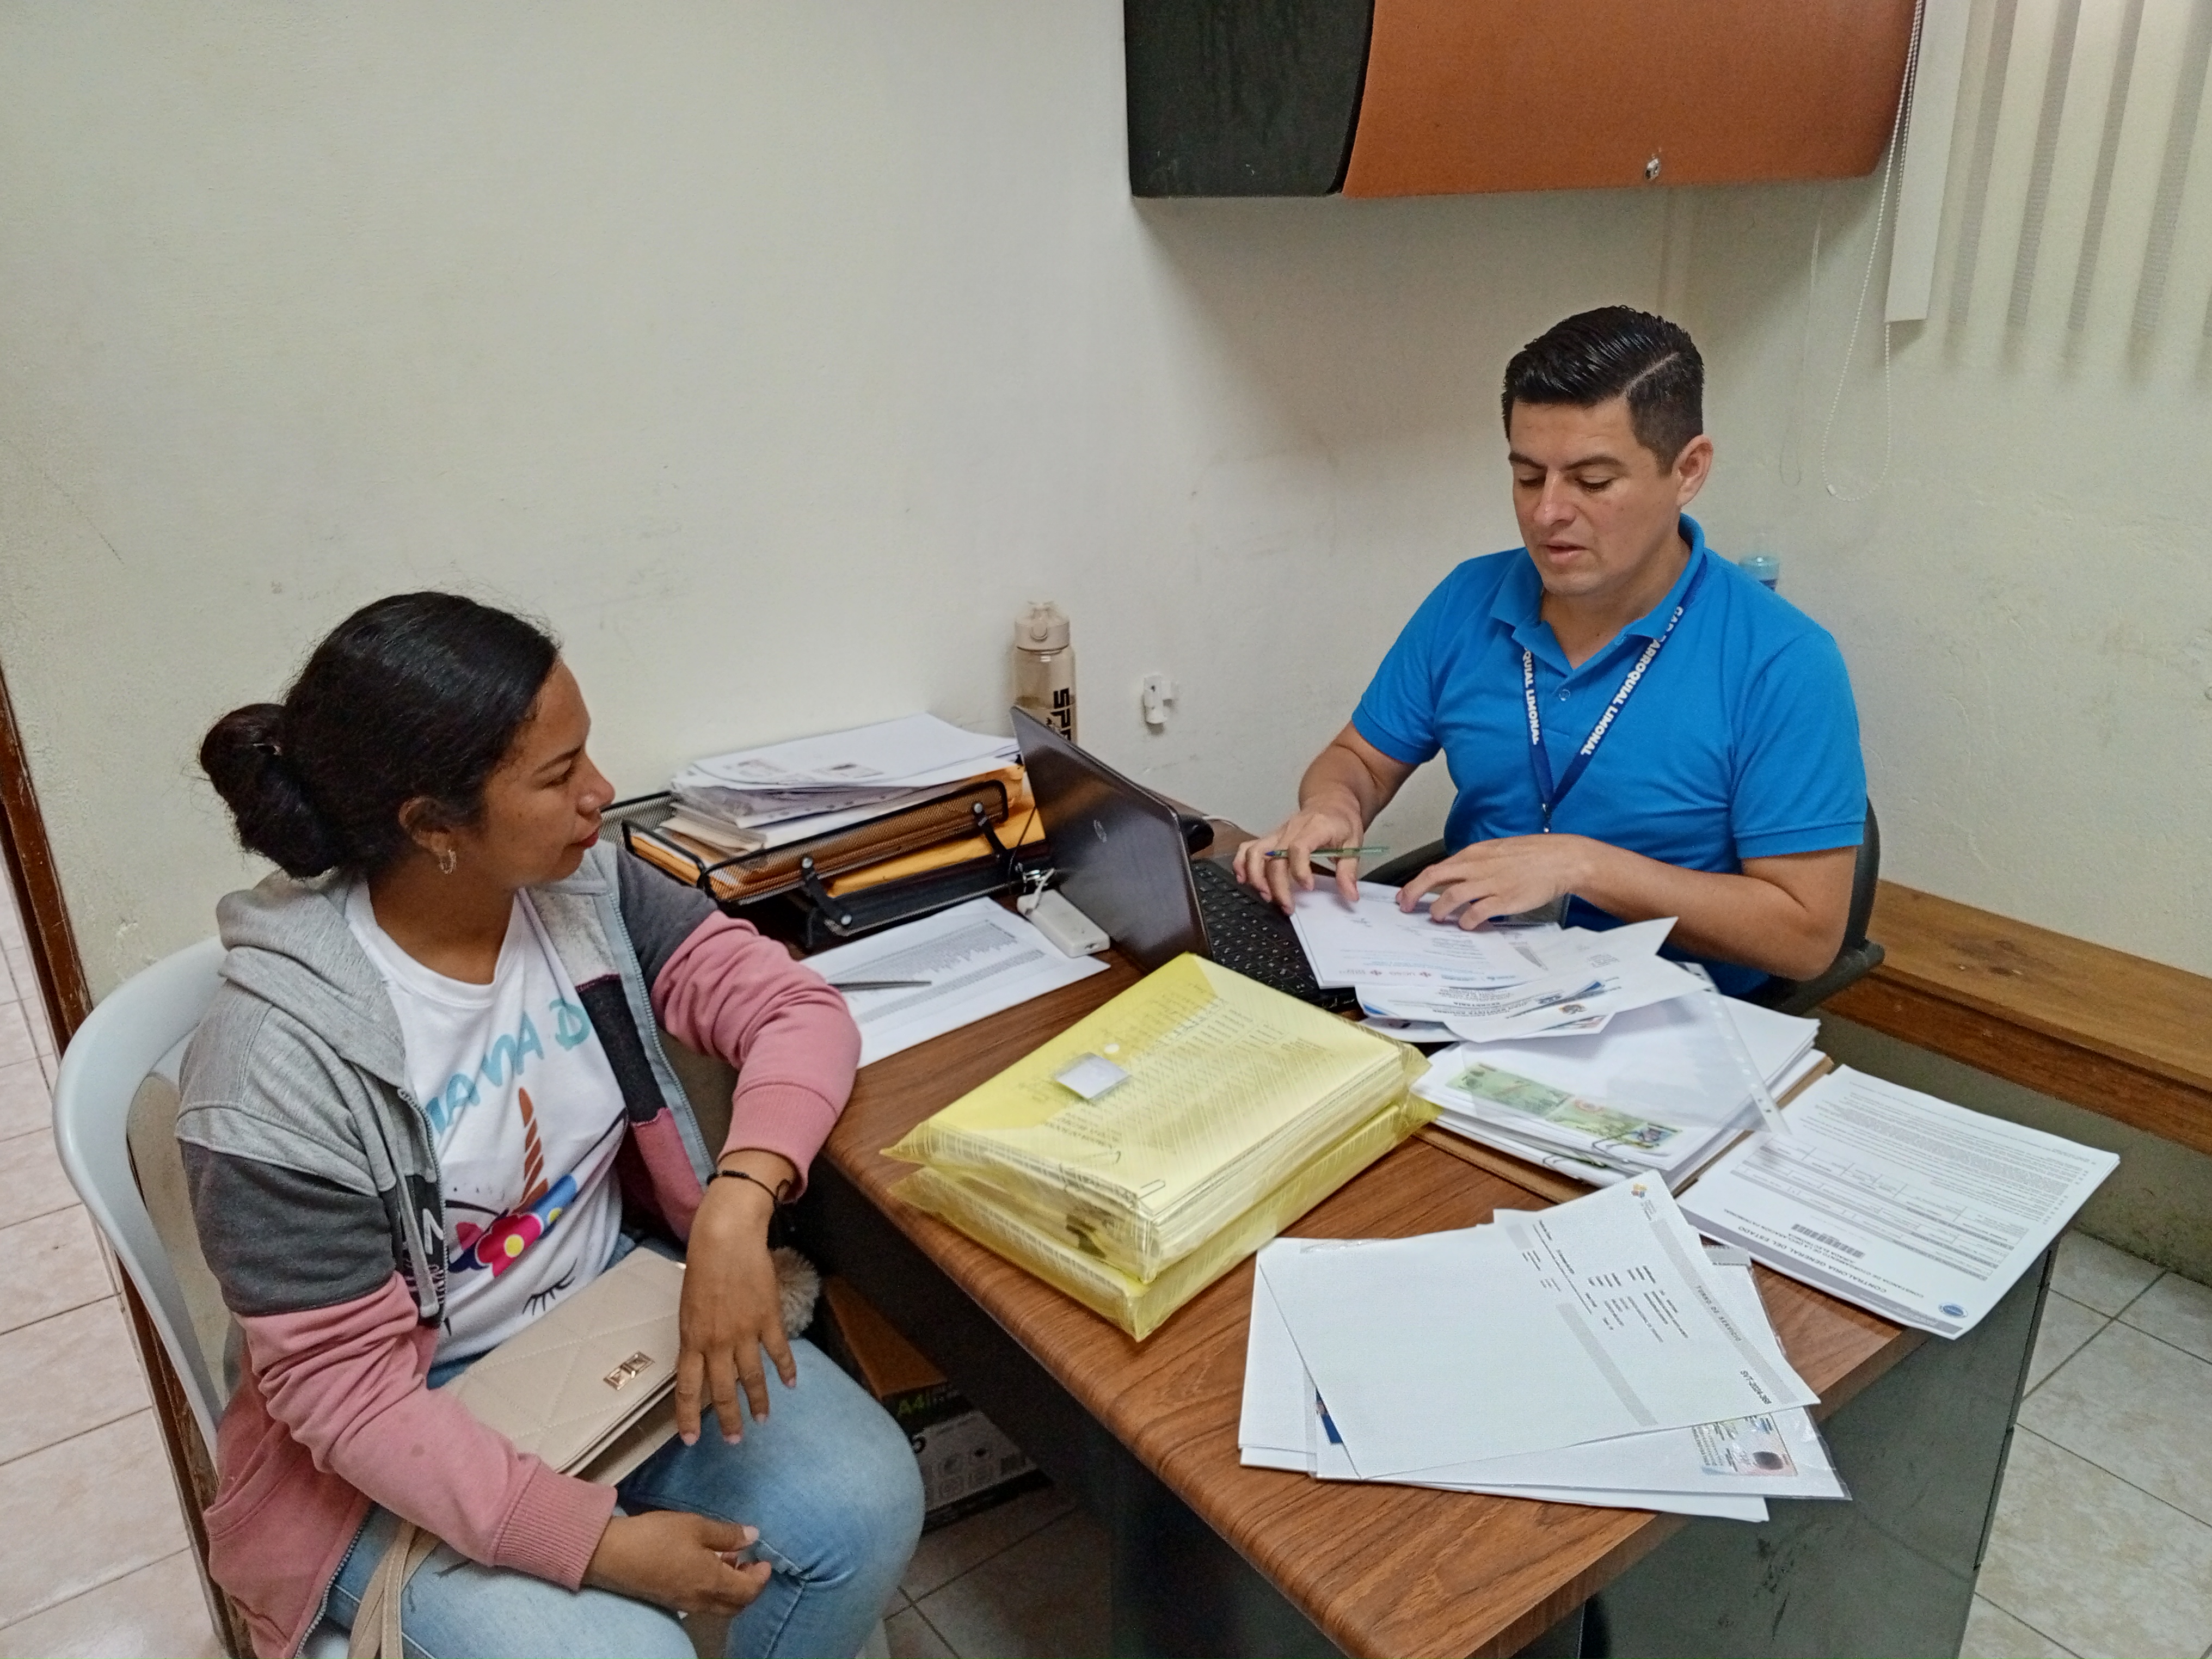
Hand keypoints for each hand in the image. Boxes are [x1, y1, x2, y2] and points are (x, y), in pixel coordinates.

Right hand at [585, 1510, 771, 1614]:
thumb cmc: (657, 1536)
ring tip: (729, 1559)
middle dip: (749, 1587)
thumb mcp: (696, 1526)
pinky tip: (706, 1565)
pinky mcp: (669, 1600)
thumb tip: (753, 1536)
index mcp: (711, 1582)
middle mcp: (700, 1599)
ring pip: (719, 1606)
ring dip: (731, 1588)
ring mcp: (683, 1603)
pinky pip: (703, 1603)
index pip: (748, 1591)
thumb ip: (727, 1534)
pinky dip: (714, 1589)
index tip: (764, 1560)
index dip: (761, 1577)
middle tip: (749, 1562)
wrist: (612, 1555)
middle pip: (737, 1605)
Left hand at [677, 1154, 798, 1444]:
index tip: (690, 1440)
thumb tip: (704, 1360)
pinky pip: (778, 1351)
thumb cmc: (702, 1267)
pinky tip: (791, 1384)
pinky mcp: (767, 1319)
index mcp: (692, 1339)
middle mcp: (716, 1342)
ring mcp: (744, 1333)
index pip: (687, 1388)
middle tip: (734, 1440)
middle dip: (728, 1419)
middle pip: (722, 1391)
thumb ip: (696, 1337)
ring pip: (751, 1378)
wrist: (726, 1239)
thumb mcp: (689, 1308)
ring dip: (758, 1402)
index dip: (687, 1417)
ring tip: (764, 1420)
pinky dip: (786, 1369)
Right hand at [1233, 802, 1367, 910]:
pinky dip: (1242, 863)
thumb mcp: (1353, 843)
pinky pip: (1248, 847)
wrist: (1331, 800)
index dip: (1300, 870)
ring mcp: (1279, 833)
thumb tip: (1350, 895)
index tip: (1308, 887)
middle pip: (1275, 856)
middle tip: (1288, 906)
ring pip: (1256, 852)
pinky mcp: (1271, 837)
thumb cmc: (1341, 820)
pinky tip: (1244, 879)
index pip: (1299, 847)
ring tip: (1266, 895)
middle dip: (1278, 885)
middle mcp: (1292, 829)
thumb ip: (1348, 871)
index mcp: (1315, 827)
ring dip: (1256, 876)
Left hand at [1398, 835, 1598, 929]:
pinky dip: (1466, 921)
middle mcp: (1477, 866)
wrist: (1561, 859)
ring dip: (1439, 910)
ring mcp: (1490, 883)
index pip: (1436, 868)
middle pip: (1435, 878)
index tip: (1406, 894)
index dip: (1417, 883)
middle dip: (1415, 893)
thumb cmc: (1532, 855)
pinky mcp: (1504, 899)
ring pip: (1452, 896)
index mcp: (1474, 854)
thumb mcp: (1497, 852)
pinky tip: (1465, 925)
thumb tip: (1456, 880)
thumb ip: (1475, 865)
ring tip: (1436, 918)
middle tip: (1406, 907)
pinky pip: (1476, 912)